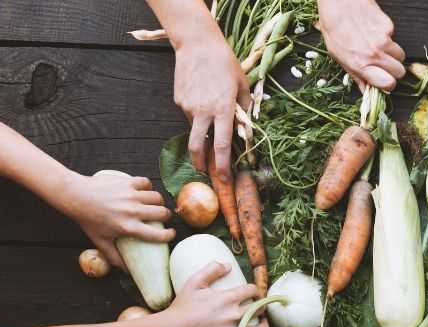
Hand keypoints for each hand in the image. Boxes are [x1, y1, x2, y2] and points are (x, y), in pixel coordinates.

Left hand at [64, 174, 174, 267]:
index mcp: (128, 228)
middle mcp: (133, 211)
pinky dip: (148, 187)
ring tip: (154, 204)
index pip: (157, 235)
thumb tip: (127, 272)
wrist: (76, 196)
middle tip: (162, 218)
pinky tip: (144, 191)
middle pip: (163, 213)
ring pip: (157, 197)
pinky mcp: (128, 183)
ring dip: (158, 202)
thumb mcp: (100, 241)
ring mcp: (131, 196)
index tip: (170, 234)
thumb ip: (114, 257)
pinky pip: (146, 183)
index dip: (169, 235)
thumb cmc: (88, 220)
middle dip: (166, 216)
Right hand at [157, 262, 269, 326]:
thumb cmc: (181, 306)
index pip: (252, 290)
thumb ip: (212, 270)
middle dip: (262, 306)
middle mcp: (233, 316)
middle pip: (259, 309)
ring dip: (266, 326)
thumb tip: (228, 265)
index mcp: (227, 298)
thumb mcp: (194, 282)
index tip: (252, 292)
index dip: (254, 290)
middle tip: (259, 307)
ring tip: (264, 323)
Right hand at [173, 35, 250, 175]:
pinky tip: (202, 101)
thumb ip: (245, 108)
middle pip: (199, 147)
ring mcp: (188, 107)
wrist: (197, 43)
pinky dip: (197, 117)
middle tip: (207, 173)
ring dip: (202, 138)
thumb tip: (247, 127)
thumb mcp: (242, 84)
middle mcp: (203, 111)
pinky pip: (189, 116)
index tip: (224, 180)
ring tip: (208, 135)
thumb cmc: (224, 63)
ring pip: (194, 131)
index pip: (222, 146)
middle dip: (202, 164)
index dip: (223, 166)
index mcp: (223, 109)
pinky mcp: (179, 101)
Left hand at [318, 0, 405, 90]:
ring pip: (401, 56)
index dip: (388, 84)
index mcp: (360, 64)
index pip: (389, 83)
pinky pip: (395, 38)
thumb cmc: (334, 28)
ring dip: (393, 55)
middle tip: (384, 66)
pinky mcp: (389, 27)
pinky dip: (388, 38)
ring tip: (380, 48)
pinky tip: (375, 32)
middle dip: (393, 71)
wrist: (339, 2)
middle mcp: (374, 54)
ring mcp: (383, 40)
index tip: (384, 81)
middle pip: (400, 72)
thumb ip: (356, 76)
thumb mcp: (339, 57)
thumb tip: (366, 91)